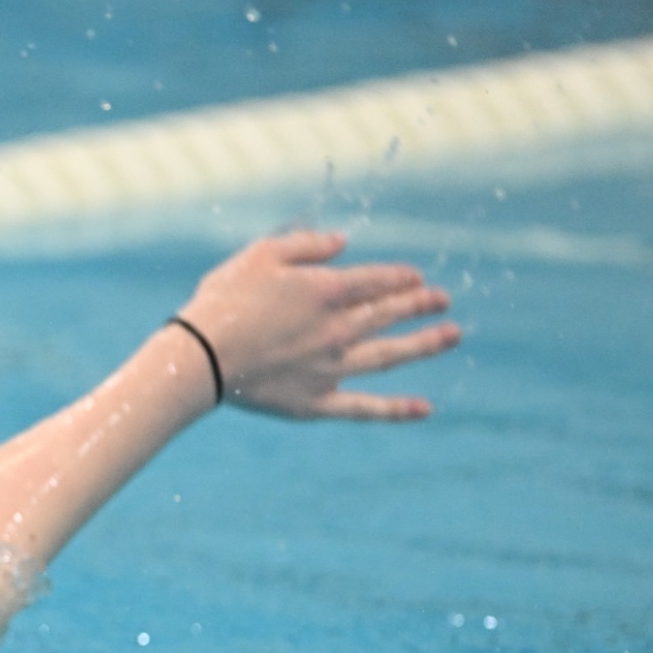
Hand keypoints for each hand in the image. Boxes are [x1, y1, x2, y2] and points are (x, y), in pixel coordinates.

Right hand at [176, 230, 459, 419]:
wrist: (200, 358)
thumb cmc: (223, 301)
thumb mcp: (260, 254)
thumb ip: (306, 243)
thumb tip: (343, 243)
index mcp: (326, 291)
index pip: (378, 281)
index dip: (401, 277)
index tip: (415, 277)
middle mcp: (338, 329)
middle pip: (390, 314)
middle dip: (420, 304)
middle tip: (443, 299)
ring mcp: (331, 369)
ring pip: (388, 355)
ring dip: (424, 344)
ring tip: (453, 335)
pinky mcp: (317, 402)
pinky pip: (364, 408)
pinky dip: (396, 409)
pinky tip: (425, 408)